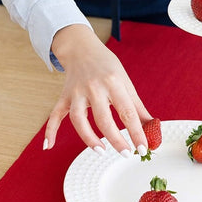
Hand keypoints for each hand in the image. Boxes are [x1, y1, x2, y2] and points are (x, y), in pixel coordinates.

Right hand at [43, 24, 151, 156]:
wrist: (82, 48)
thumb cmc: (107, 66)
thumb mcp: (126, 81)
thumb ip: (137, 106)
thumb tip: (152, 126)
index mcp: (113, 83)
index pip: (127, 112)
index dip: (136, 132)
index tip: (143, 148)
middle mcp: (94, 87)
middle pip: (104, 119)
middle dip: (116, 139)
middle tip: (126, 154)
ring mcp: (76, 92)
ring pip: (79, 120)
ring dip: (89, 138)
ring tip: (101, 151)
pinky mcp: (64, 96)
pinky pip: (55, 115)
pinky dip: (50, 131)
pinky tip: (49, 146)